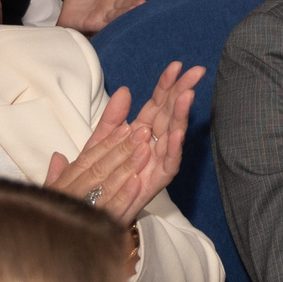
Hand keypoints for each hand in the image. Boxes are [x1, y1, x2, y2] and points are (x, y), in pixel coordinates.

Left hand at [44, 61, 200, 227]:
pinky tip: (178, 133)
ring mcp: (156, 163)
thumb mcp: (97, 145)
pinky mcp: (155, 182)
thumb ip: (111, 120)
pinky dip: (173, 149)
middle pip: (170, 114)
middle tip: (196, 72)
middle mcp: (153, 145)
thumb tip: (123, 90)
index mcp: (140, 133)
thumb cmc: (92, 181)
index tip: (177, 66)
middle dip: (182, 92)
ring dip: (181, 116)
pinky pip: (167, 165)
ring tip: (187, 95)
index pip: (157, 103)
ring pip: (172, 135)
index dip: (166, 85)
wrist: (86, 216)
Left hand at [58, 0, 148, 32]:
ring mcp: (105, 16)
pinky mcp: (96, 25)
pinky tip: (122, 21)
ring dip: (127, 12)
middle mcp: (111, 7)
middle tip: (143, 2)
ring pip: (118, 14)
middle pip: (125, 4)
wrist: (65, 11)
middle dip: (134, 3)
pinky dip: (115, 22)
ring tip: (136, 9)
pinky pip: (108, 24)